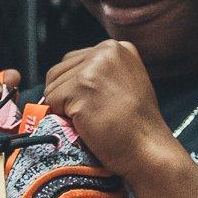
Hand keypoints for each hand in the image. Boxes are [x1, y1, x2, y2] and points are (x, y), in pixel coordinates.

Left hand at [37, 39, 178, 181]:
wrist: (146, 149)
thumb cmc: (136, 126)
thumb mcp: (125, 84)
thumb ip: (100, 75)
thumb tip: (65, 82)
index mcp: (117, 48)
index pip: (73, 61)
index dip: (74, 88)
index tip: (93, 104)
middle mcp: (105, 51)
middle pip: (59, 71)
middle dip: (65, 95)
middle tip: (91, 114)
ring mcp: (93, 67)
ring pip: (52, 86)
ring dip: (63, 107)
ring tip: (91, 118)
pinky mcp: (80, 86)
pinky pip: (51, 100)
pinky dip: (61, 116)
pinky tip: (86, 122)